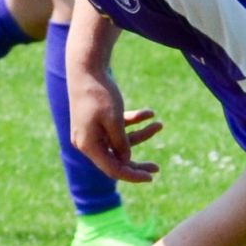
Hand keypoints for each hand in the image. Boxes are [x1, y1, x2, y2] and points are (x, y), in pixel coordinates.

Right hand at [65, 69, 162, 184]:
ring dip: (140, 134)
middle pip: (115, 159)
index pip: (112, 169)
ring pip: (119, 141)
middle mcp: (87, 142)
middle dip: (136, 163)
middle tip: (157, 168)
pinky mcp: (96, 120)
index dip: (132, 175)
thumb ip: (121, 143)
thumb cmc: (100, 94)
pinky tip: (148, 113)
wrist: (86, 68)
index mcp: (88, 145)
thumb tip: (126, 160)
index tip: (151, 178)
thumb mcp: (114, 120)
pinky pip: (116, 128)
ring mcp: (91, 131)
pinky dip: (132, 122)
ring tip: (159, 124)